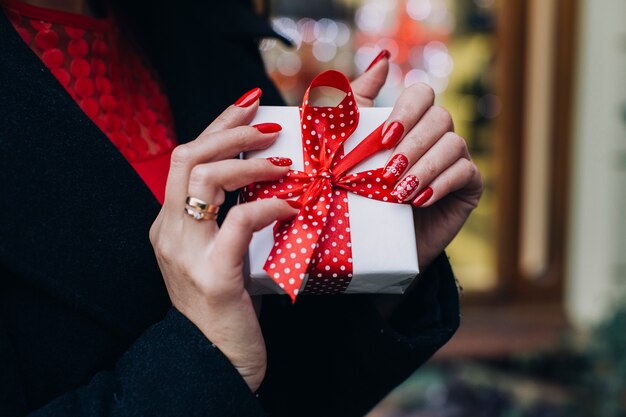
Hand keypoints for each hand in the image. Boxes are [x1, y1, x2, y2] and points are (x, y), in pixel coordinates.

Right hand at [149, 89, 297, 391]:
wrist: (216, 362)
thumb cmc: (227, 307)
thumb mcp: (221, 253)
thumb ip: (228, 218)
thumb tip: (266, 179)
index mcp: (169, 224)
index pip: (184, 158)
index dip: (216, 126)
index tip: (247, 104)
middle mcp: (169, 233)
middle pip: (185, 156)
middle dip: (228, 130)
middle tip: (267, 124)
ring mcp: (187, 253)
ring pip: (203, 179)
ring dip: (248, 162)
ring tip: (284, 162)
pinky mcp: (215, 275)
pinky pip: (241, 222)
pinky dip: (270, 205)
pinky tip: (293, 206)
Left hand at [351, 51, 482, 270]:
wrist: (375, 244)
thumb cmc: (358, 191)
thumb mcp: (349, 145)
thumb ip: (357, 100)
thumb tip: (384, 59)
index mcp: (411, 121)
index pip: (421, 94)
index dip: (406, 111)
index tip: (384, 138)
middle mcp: (437, 135)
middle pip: (440, 118)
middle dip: (412, 145)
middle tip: (387, 172)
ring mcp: (456, 160)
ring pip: (454, 145)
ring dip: (424, 168)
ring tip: (398, 193)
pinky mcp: (469, 186)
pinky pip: (466, 173)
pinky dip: (441, 185)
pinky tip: (420, 201)